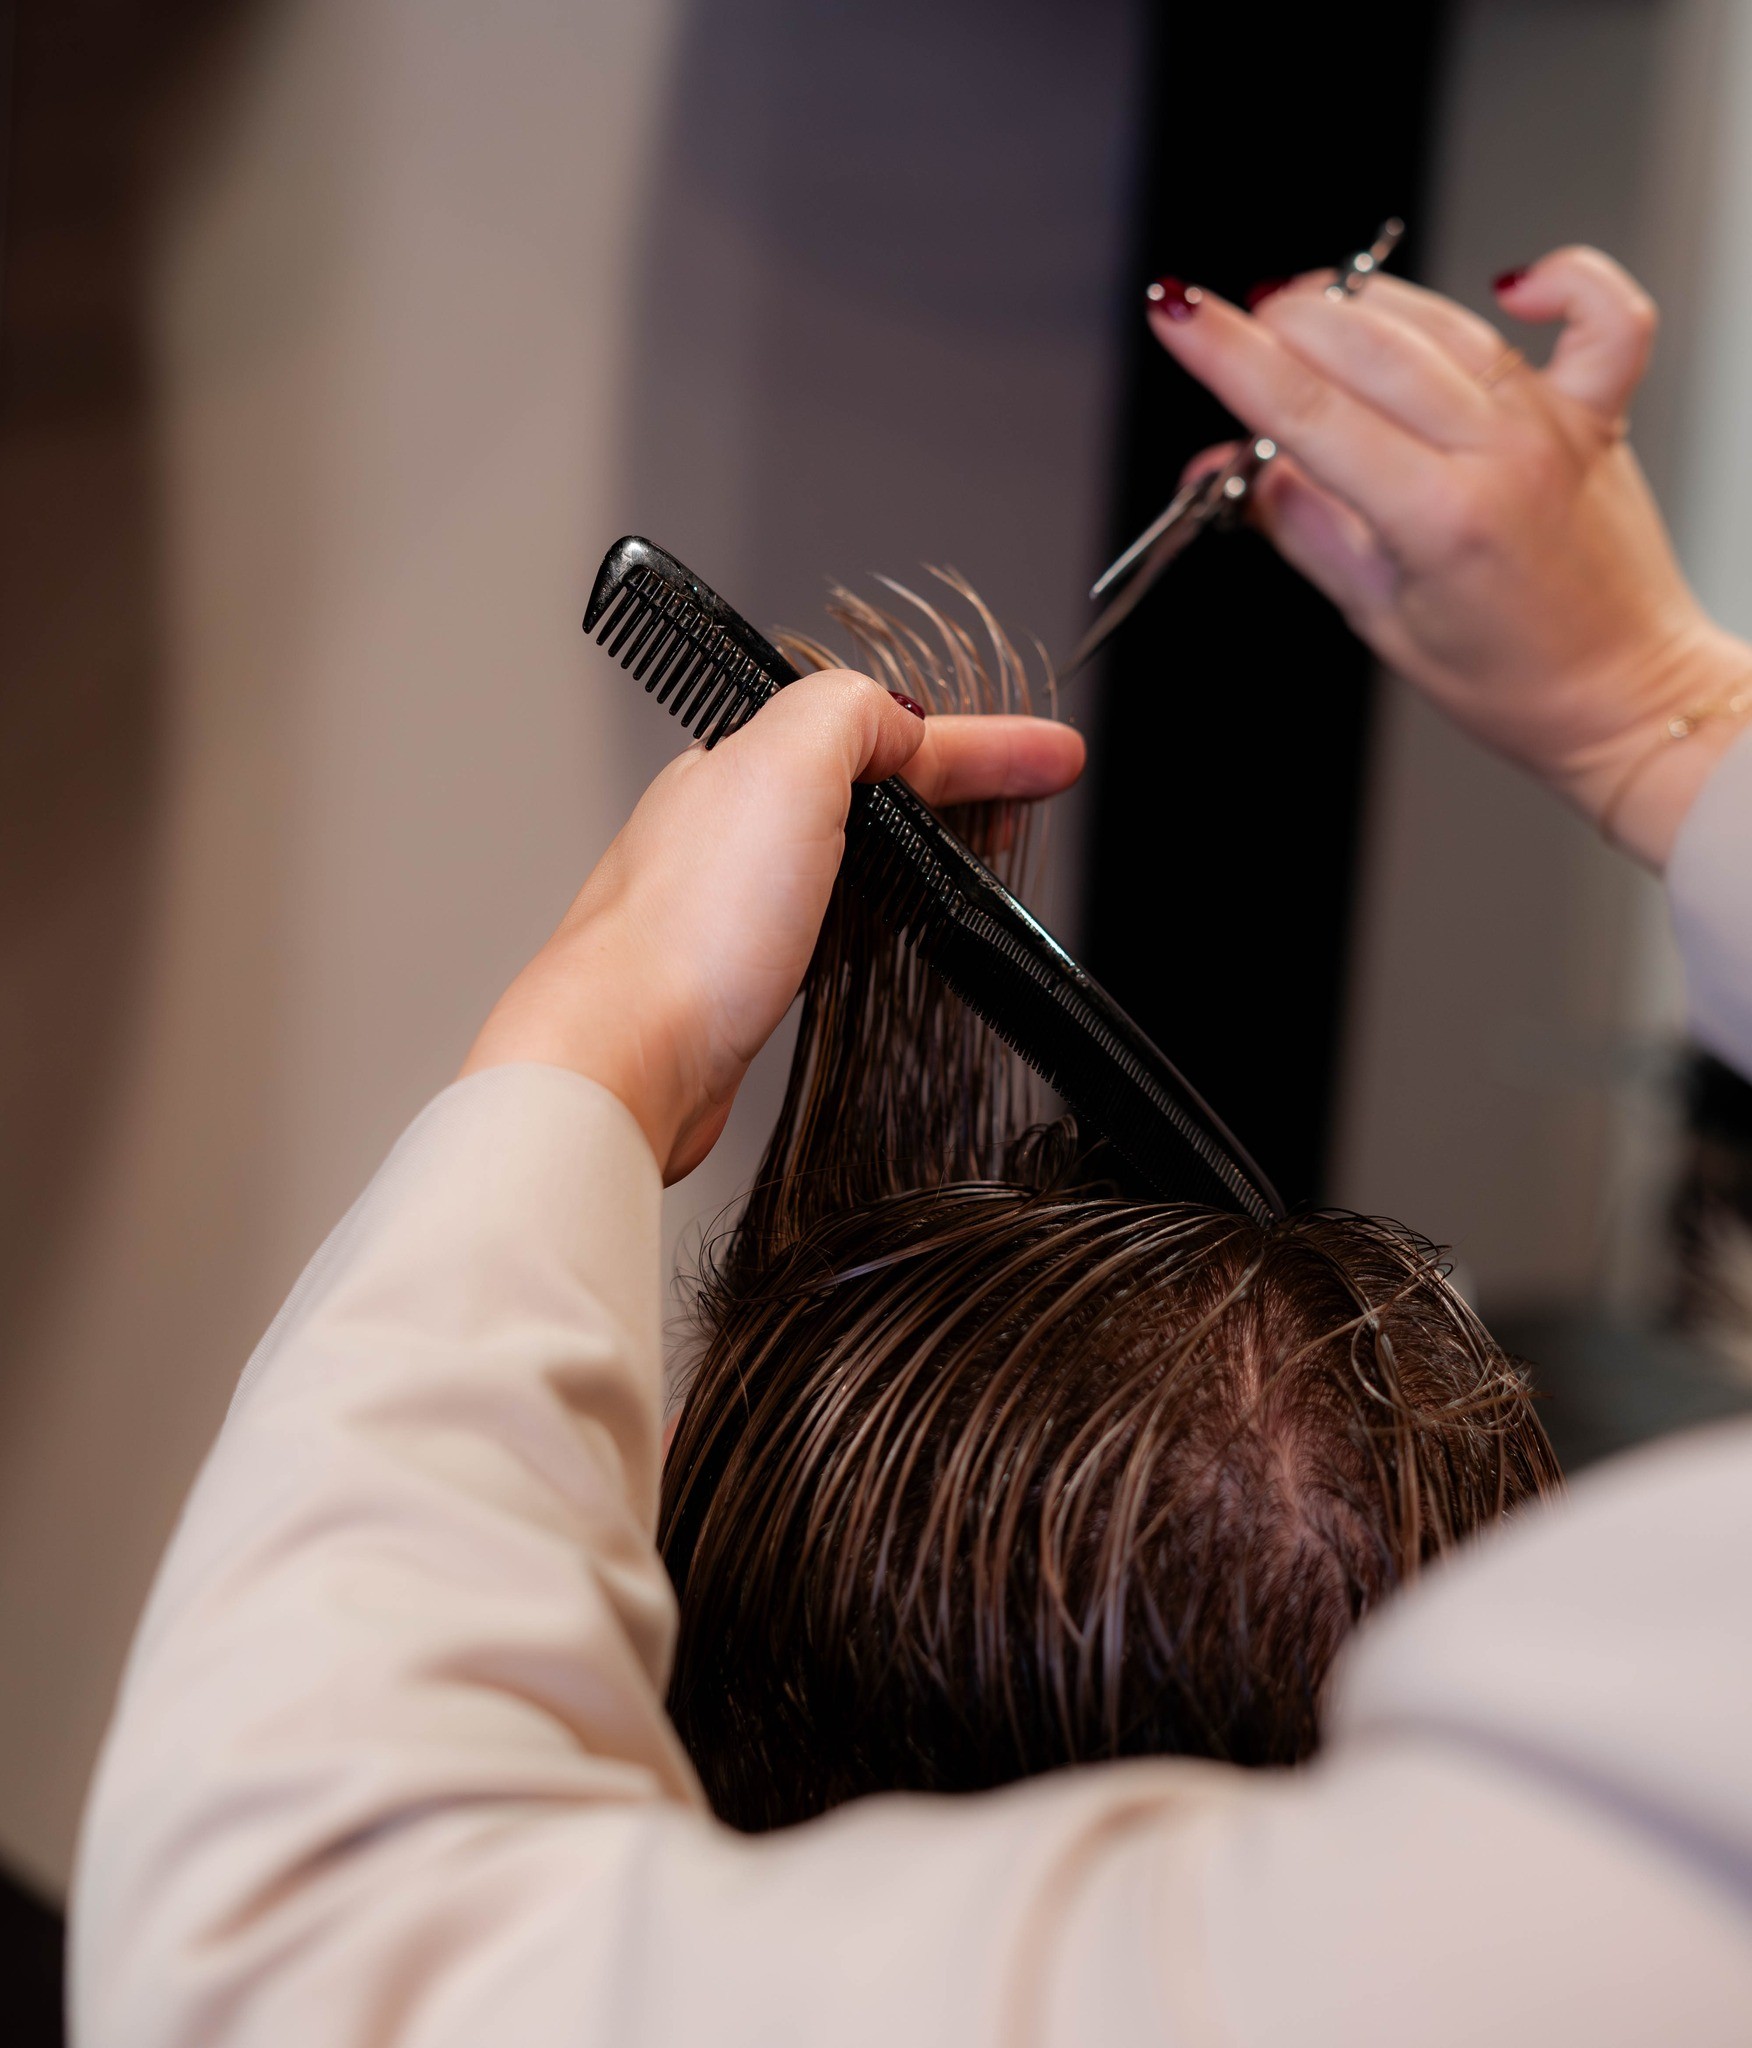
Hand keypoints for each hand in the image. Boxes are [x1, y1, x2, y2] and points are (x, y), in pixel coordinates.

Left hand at [462, 673, 1083, 1180]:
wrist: (627, 1057)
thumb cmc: (688, 930)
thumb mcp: (786, 764)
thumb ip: (849, 714)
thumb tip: (897, 723)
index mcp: (742, 764)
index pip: (886, 733)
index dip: (982, 743)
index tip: (1053, 755)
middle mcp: (733, 827)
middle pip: (873, 787)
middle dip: (962, 786)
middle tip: (1033, 802)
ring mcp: (736, 903)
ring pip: (854, 853)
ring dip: (927, 846)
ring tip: (991, 855)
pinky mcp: (742, 975)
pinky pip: (833, 919)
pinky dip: (885, 910)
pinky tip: (900, 929)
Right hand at [1147, 249, 1751, 865]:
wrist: (1623, 697)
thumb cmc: (1513, 681)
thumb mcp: (1379, 616)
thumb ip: (1302, 526)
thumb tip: (1236, 471)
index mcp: (1440, 516)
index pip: (1306, 409)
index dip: (1226, 353)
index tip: (1177, 313)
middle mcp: (1502, 452)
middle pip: (1366, 345)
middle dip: (1282, 321)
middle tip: (1238, 331)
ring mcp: (1554, 422)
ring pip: (1444, 318)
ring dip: (1364, 301)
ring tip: (1312, 314)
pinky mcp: (1597, 410)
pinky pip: (1602, 312)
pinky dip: (1558, 280)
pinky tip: (1509, 286)